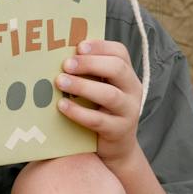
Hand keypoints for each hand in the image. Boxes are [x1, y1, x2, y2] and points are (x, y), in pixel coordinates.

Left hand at [56, 40, 143, 165]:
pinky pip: (98, 120)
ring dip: (82, 86)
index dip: (100, 46)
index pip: (120, 52)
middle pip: (117, 69)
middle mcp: (132, 90)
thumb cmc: (102, 110)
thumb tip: (60, 55)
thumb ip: (90, 73)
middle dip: (90, 64)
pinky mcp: (118, 131)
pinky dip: (78, 112)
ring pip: (109, 95)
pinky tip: (61, 106)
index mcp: (127, 75)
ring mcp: (128, 111)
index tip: (78, 46)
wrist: (117, 147)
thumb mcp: (101, 88)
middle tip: (66, 64)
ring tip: (60, 82)